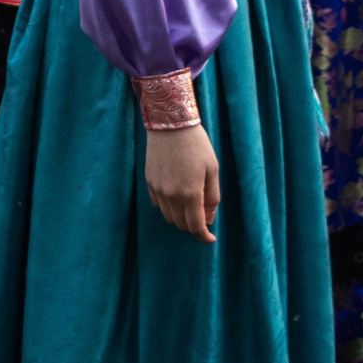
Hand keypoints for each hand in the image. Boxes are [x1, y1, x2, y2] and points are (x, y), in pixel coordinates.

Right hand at [142, 122, 220, 241]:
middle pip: (181, 224)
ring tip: (190, 204)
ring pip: (168, 216)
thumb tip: (209, 219)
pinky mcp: (149, 181)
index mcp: (191, 193)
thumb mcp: (213, 169)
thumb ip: (212, 197)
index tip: (210, 239)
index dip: (204, 236)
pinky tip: (176, 194)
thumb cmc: (197, 145)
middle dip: (193, 225)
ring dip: (180, 217)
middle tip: (203, 215)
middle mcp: (172, 195)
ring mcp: (158, 189)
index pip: (196, 226)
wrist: (170, 124)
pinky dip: (168, 206)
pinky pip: (158, 204)